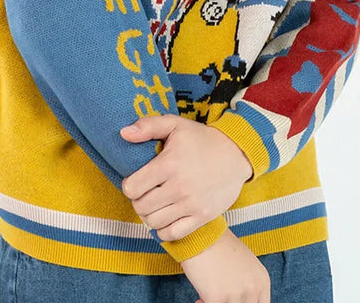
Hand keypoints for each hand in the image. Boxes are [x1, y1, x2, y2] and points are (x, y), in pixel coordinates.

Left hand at [120, 114, 252, 240]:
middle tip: (145, 192)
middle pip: (141, 207)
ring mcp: (191, 204)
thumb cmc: (201, 139)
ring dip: (149, 215)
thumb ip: (148, 126)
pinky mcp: (202, 216)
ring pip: (154, 222)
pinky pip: (172, 234)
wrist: (236, 154)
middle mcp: (179, 187)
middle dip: (138, 200)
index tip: (136, 180)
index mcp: (169, 164)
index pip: (132, 187)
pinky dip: (163, 229)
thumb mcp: (175, 124)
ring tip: (154, 203)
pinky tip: (165, 216)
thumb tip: (123, 133)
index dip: (130, 185)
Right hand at [181, 227, 269, 302]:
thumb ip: (247, 283)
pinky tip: (199, 299)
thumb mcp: (244, 263)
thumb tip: (241, 300)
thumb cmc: (219, 244)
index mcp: (262, 280)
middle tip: (220, 298)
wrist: (201, 231)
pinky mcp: (217, 297)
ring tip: (206, 296)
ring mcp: (236, 294)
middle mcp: (253, 288)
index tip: (233, 302)